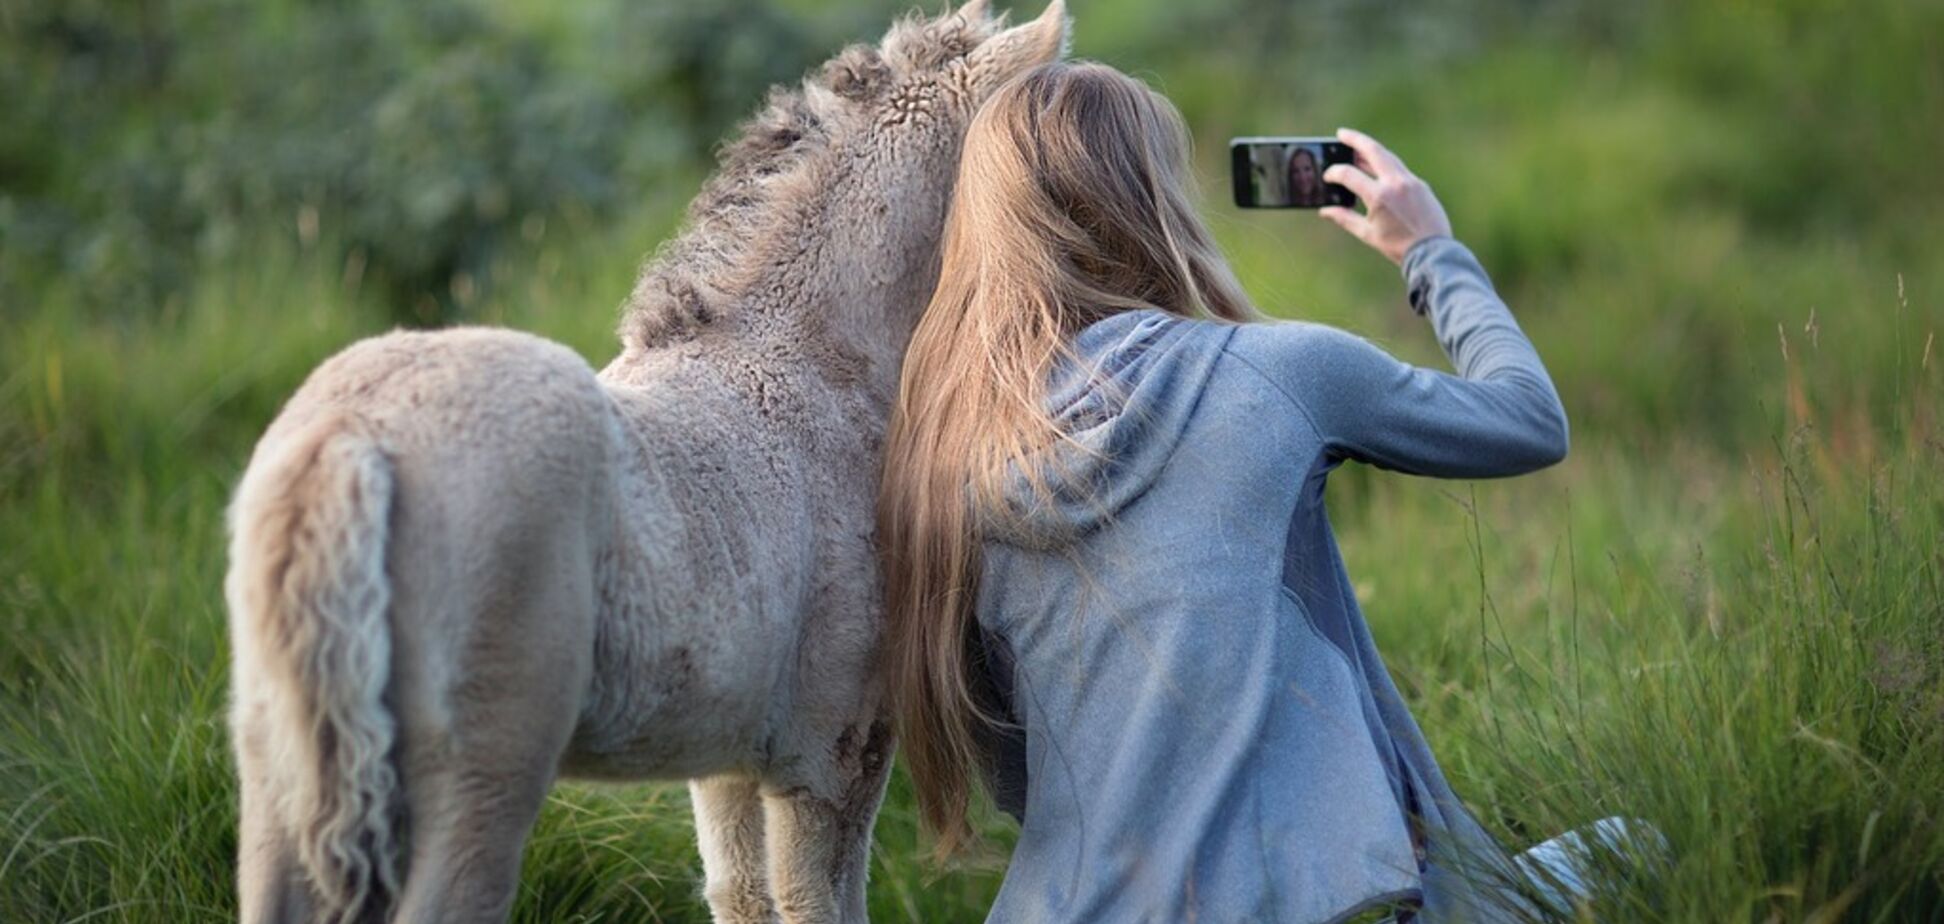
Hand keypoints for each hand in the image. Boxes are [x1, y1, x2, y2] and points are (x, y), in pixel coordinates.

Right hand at [1318, 127, 1452, 265]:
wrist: (1431, 251)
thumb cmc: (1397, 246)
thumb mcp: (1367, 234)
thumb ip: (1345, 218)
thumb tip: (1325, 211)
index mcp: (1378, 196)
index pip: (1349, 174)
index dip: (1334, 173)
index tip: (1328, 176)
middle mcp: (1395, 183)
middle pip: (1373, 151)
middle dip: (1356, 140)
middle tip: (1342, 134)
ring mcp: (1410, 181)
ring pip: (1388, 156)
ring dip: (1372, 150)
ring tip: (1358, 148)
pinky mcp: (1420, 184)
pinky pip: (1399, 168)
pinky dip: (1386, 164)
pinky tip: (1378, 168)